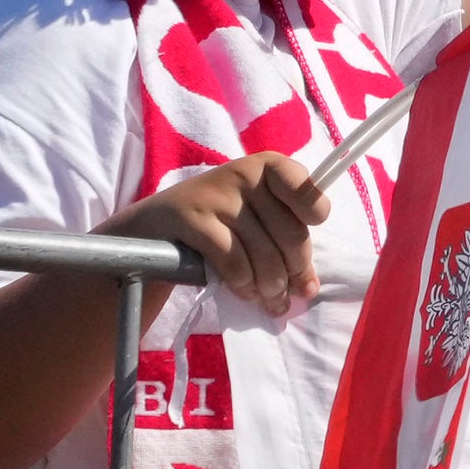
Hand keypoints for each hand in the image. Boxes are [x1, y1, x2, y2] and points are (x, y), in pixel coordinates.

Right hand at [112, 154, 328, 316]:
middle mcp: (245, 173)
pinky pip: (235, 263)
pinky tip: (243, 292)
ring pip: (264, 254)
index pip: (308, 194)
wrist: (155, 224)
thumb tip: (309, 289)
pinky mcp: (192, 218)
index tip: (302, 247)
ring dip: (270, 288)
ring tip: (269, 301)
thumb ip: (285, 244)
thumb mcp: (257, 219)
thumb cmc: (219, 222)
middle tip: (287, 295)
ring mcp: (217, 194)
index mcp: (269, 167)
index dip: (314, 222)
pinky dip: (243, 285)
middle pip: (290, 234)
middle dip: (294, 274)